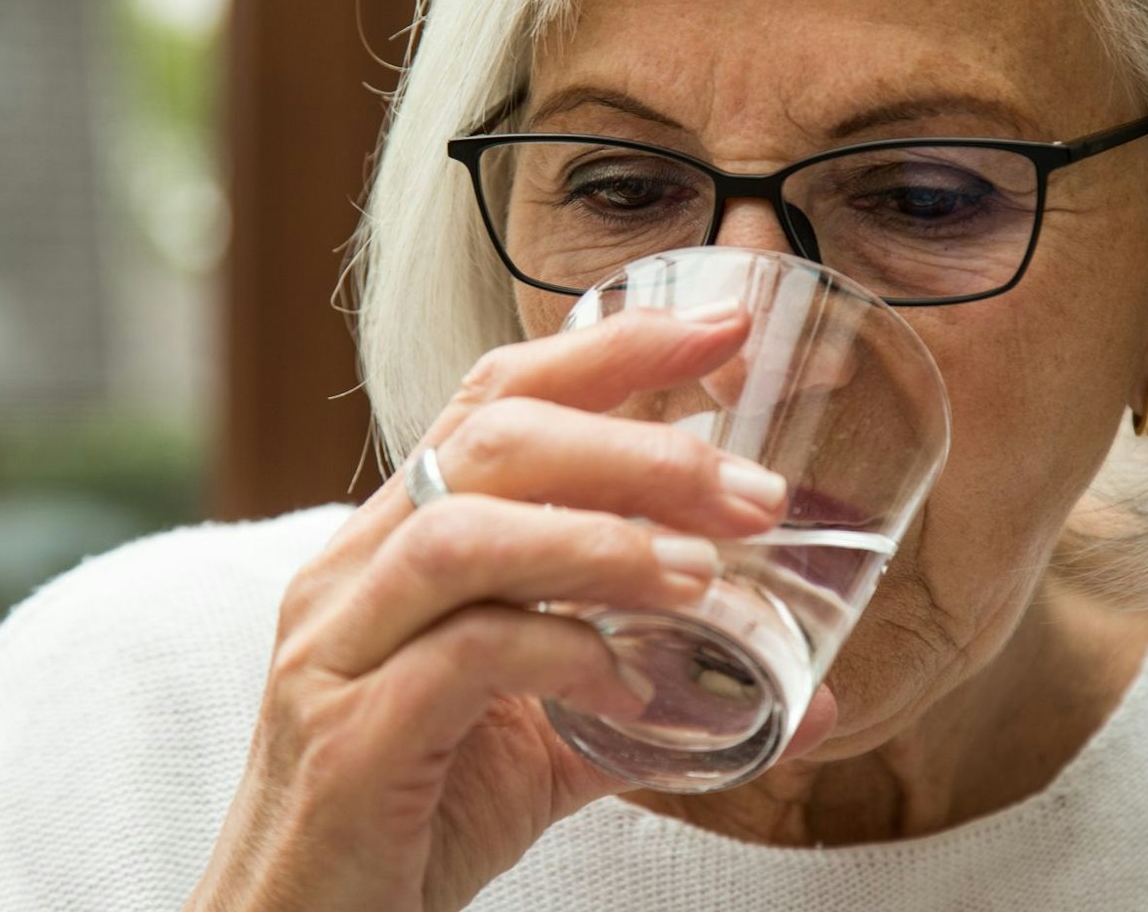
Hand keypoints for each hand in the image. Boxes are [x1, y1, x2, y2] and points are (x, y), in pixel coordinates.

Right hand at [185, 303, 836, 911]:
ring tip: (705, 577)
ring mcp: (339, 648)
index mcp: (396, 543)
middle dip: (641, 445)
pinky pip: (461, 655)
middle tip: (755, 493)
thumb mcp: (545, 738)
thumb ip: (658, 696)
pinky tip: (629, 686)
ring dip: (605, 541)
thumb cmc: (412, 815)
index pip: (498, 398)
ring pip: (469, 530)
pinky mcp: (347, 736)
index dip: (613, 351)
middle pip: (495, 439)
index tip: (727, 330)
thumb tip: (808, 694)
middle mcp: (354, 572)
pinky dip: (562, 654)